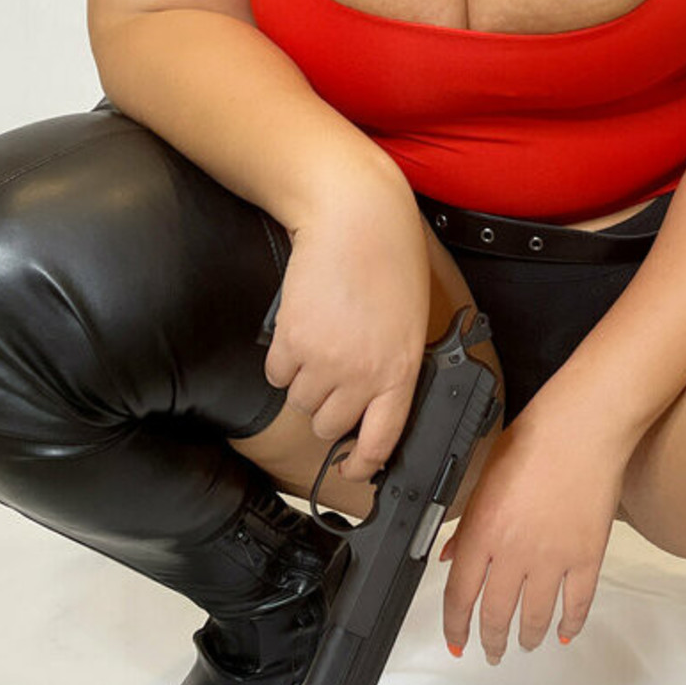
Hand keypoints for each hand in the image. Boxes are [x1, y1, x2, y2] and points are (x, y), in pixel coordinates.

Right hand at [264, 160, 430, 480]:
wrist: (356, 217)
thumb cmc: (389, 258)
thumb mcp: (408, 319)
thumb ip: (392, 363)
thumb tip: (370, 398)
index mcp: (400, 370)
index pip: (382, 440)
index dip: (364, 463)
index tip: (352, 468)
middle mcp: (363, 374)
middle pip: (329, 425)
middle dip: (327, 408)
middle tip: (330, 376)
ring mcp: (326, 361)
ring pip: (300, 402)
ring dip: (303, 381)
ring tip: (318, 341)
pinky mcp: (292, 341)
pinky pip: (277, 376)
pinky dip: (282, 360)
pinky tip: (299, 330)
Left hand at [438, 396, 627, 662]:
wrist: (584, 426)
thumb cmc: (535, 437)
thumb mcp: (486, 475)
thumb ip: (468, 521)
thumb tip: (453, 553)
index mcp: (483, 531)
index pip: (460, 595)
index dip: (455, 627)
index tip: (456, 642)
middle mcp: (514, 553)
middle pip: (496, 614)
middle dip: (491, 640)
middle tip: (491, 651)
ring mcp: (554, 558)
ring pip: (535, 617)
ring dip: (528, 637)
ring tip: (525, 644)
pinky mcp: (587, 556)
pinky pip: (577, 604)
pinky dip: (570, 624)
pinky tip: (565, 632)